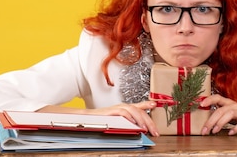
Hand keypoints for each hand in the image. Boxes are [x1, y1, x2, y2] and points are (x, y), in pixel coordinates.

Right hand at [38, 101, 159, 136]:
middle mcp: (119, 107)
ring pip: (134, 111)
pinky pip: (124, 112)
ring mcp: (115, 109)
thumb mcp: (112, 123)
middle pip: (138, 110)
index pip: (136, 106)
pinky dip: (132, 117)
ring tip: (149, 130)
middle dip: (149, 120)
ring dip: (143, 120)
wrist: (80, 120)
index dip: (146, 105)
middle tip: (156, 131)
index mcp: (120, 110)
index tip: (155, 104)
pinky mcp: (110, 112)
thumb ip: (122, 123)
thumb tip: (134, 129)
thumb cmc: (94, 123)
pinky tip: (137, 124)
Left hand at [199, 94, 236, 135]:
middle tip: (204, 131)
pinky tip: (230, 133)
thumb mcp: (230, 112)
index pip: (217, 97)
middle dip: (210, 121)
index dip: (209, 99)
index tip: (201, 104)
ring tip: (214, 131)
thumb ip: (220, 113)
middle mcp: (234, 106)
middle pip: (220, 110)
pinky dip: (235, 129)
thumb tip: (205, 119)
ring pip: (229, 114)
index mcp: (229, 103)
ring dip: (220, 123)